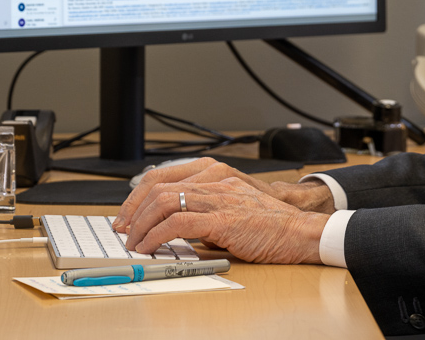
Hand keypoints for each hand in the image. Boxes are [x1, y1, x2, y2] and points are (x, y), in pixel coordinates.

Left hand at [112, 157, 334, 232]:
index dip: (139, 196)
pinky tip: (151, 247)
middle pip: (159, 186)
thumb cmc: (271, 226)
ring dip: (141, 224)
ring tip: (134, 242)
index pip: (165, 176)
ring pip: (164, 201)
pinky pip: (178, 222)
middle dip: (133, 210)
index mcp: (217, 176)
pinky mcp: (223, 218)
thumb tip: (171, 231)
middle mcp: (216, 180)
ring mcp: (219, 197)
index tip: (127, 216)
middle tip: (123, 230)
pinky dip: (157, 235)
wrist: (301, 231)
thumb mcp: (233, 211)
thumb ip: (206, 213)